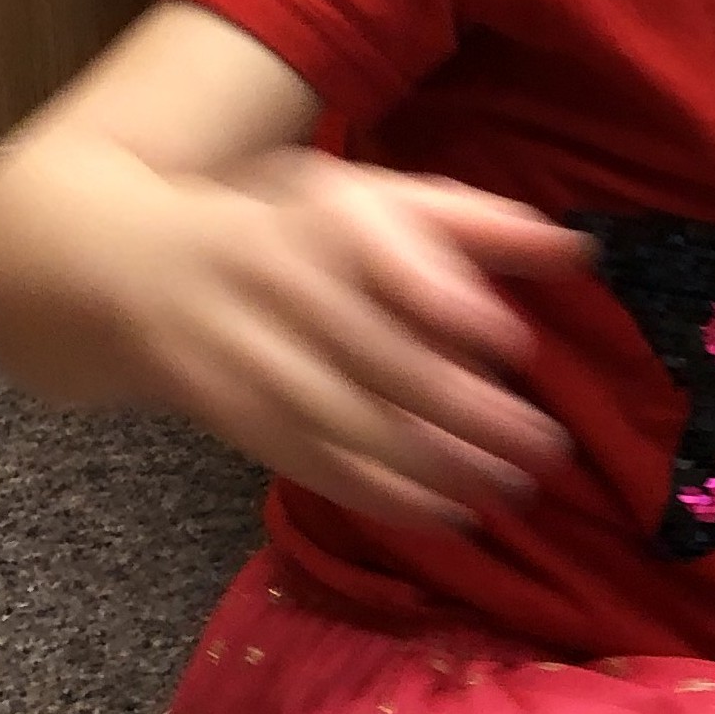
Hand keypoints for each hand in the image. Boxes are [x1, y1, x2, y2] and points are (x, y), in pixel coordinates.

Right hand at [123, 148, 595, 531]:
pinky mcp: (243, 422)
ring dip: (440, 467)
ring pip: (355, 426)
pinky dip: (388, 497)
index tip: (514, 343)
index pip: (387, 261)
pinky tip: (450, 514)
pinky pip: (321, 468)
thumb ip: (471, 222)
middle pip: (384, 361)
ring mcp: (256, 363)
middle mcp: (285, 293)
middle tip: (547, 447)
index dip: (449, 304)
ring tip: (514, 489)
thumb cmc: (288, 230)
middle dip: (471, 413)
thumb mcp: (370, 199)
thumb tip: (576, 248)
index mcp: (324, 226)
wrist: (137, 273)